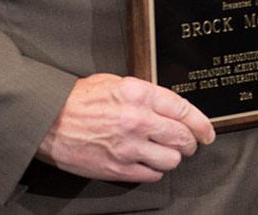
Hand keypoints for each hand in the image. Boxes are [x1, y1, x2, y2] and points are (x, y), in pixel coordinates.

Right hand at [36, 73, 214, 182]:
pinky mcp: (117, 168)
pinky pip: (150, 174)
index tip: (208, 132)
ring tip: (168, 153)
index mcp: (141, 95)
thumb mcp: (120, 83)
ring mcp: (128, 147)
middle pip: (182, 138)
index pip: (184, 111)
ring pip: (171, 160)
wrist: (50, 121)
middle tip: (190, 144)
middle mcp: (139, 121)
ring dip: (173, 158)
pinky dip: (156, 170)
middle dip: (191, 143)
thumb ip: (148, 94)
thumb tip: (170, 106)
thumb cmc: (82, 99)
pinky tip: (150, 163)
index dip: (202, 124)